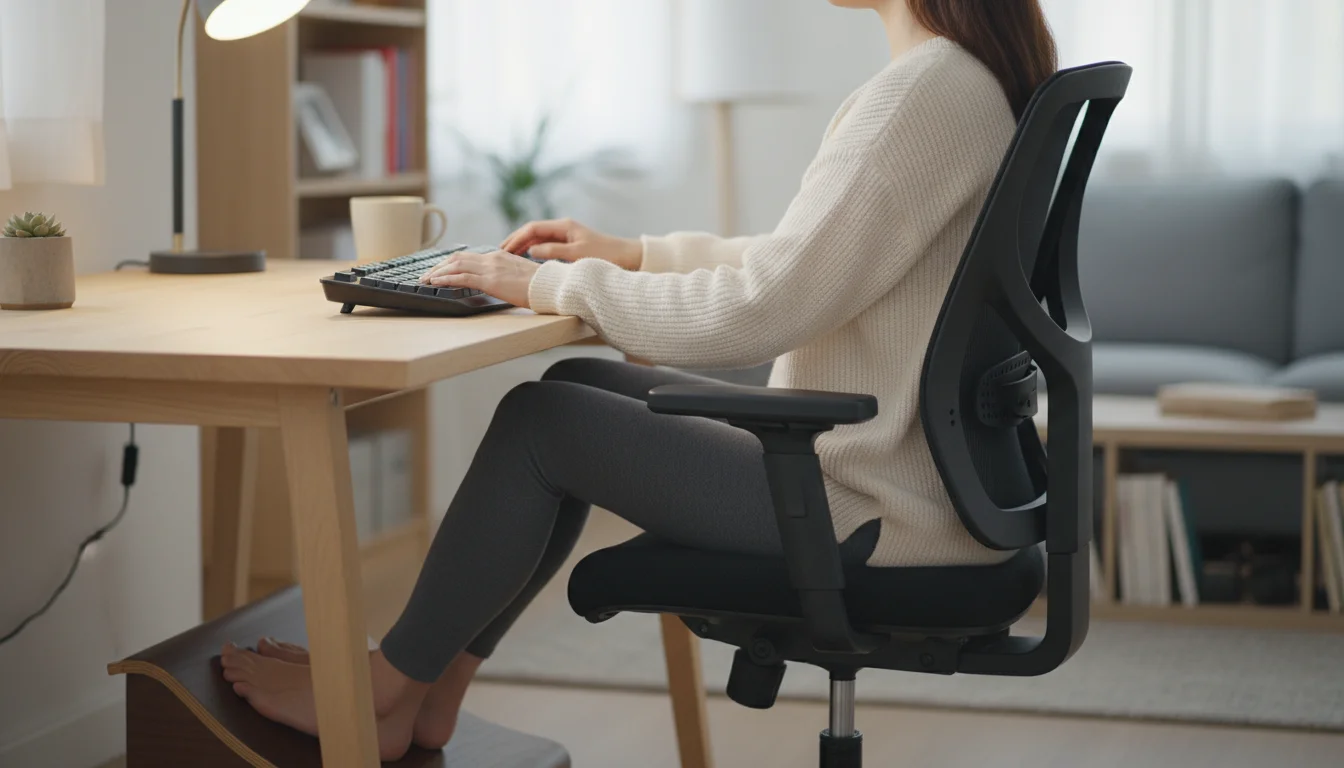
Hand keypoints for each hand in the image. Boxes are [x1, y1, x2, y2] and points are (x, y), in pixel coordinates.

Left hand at [420, 249, 539, 308]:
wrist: (551, 286)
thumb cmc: (541, 285)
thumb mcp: (520, 276)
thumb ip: (506, 275)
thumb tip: (500, 283)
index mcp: (499, 256)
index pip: (468, 256)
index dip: (451, 262)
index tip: (441, 269)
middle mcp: (492, 258)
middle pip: (457, 257)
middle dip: (439, 265)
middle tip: (427, 274)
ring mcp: (490, 268)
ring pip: (455, 265)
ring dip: (437, 272)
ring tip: (425, 279)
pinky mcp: (490, 280)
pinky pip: (461, 277)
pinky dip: (444, 278)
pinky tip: (435, 282)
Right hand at [500, 218, 641, 270]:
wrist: (627, 257)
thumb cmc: (605, 256)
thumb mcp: (577, 255)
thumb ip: (553, 252)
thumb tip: (531, 250)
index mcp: (564, 226)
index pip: (532, 228)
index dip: (516, 238)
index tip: (503, 250)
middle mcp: (563, 228)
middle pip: (532, 231)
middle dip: (515, 240)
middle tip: (499, 252)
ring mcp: (566, 235)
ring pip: (538, 238)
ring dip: (522, 245)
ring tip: (508, 256)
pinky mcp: (570, 244)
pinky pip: (545, 245)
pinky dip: (533, 250)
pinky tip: (525, 259)